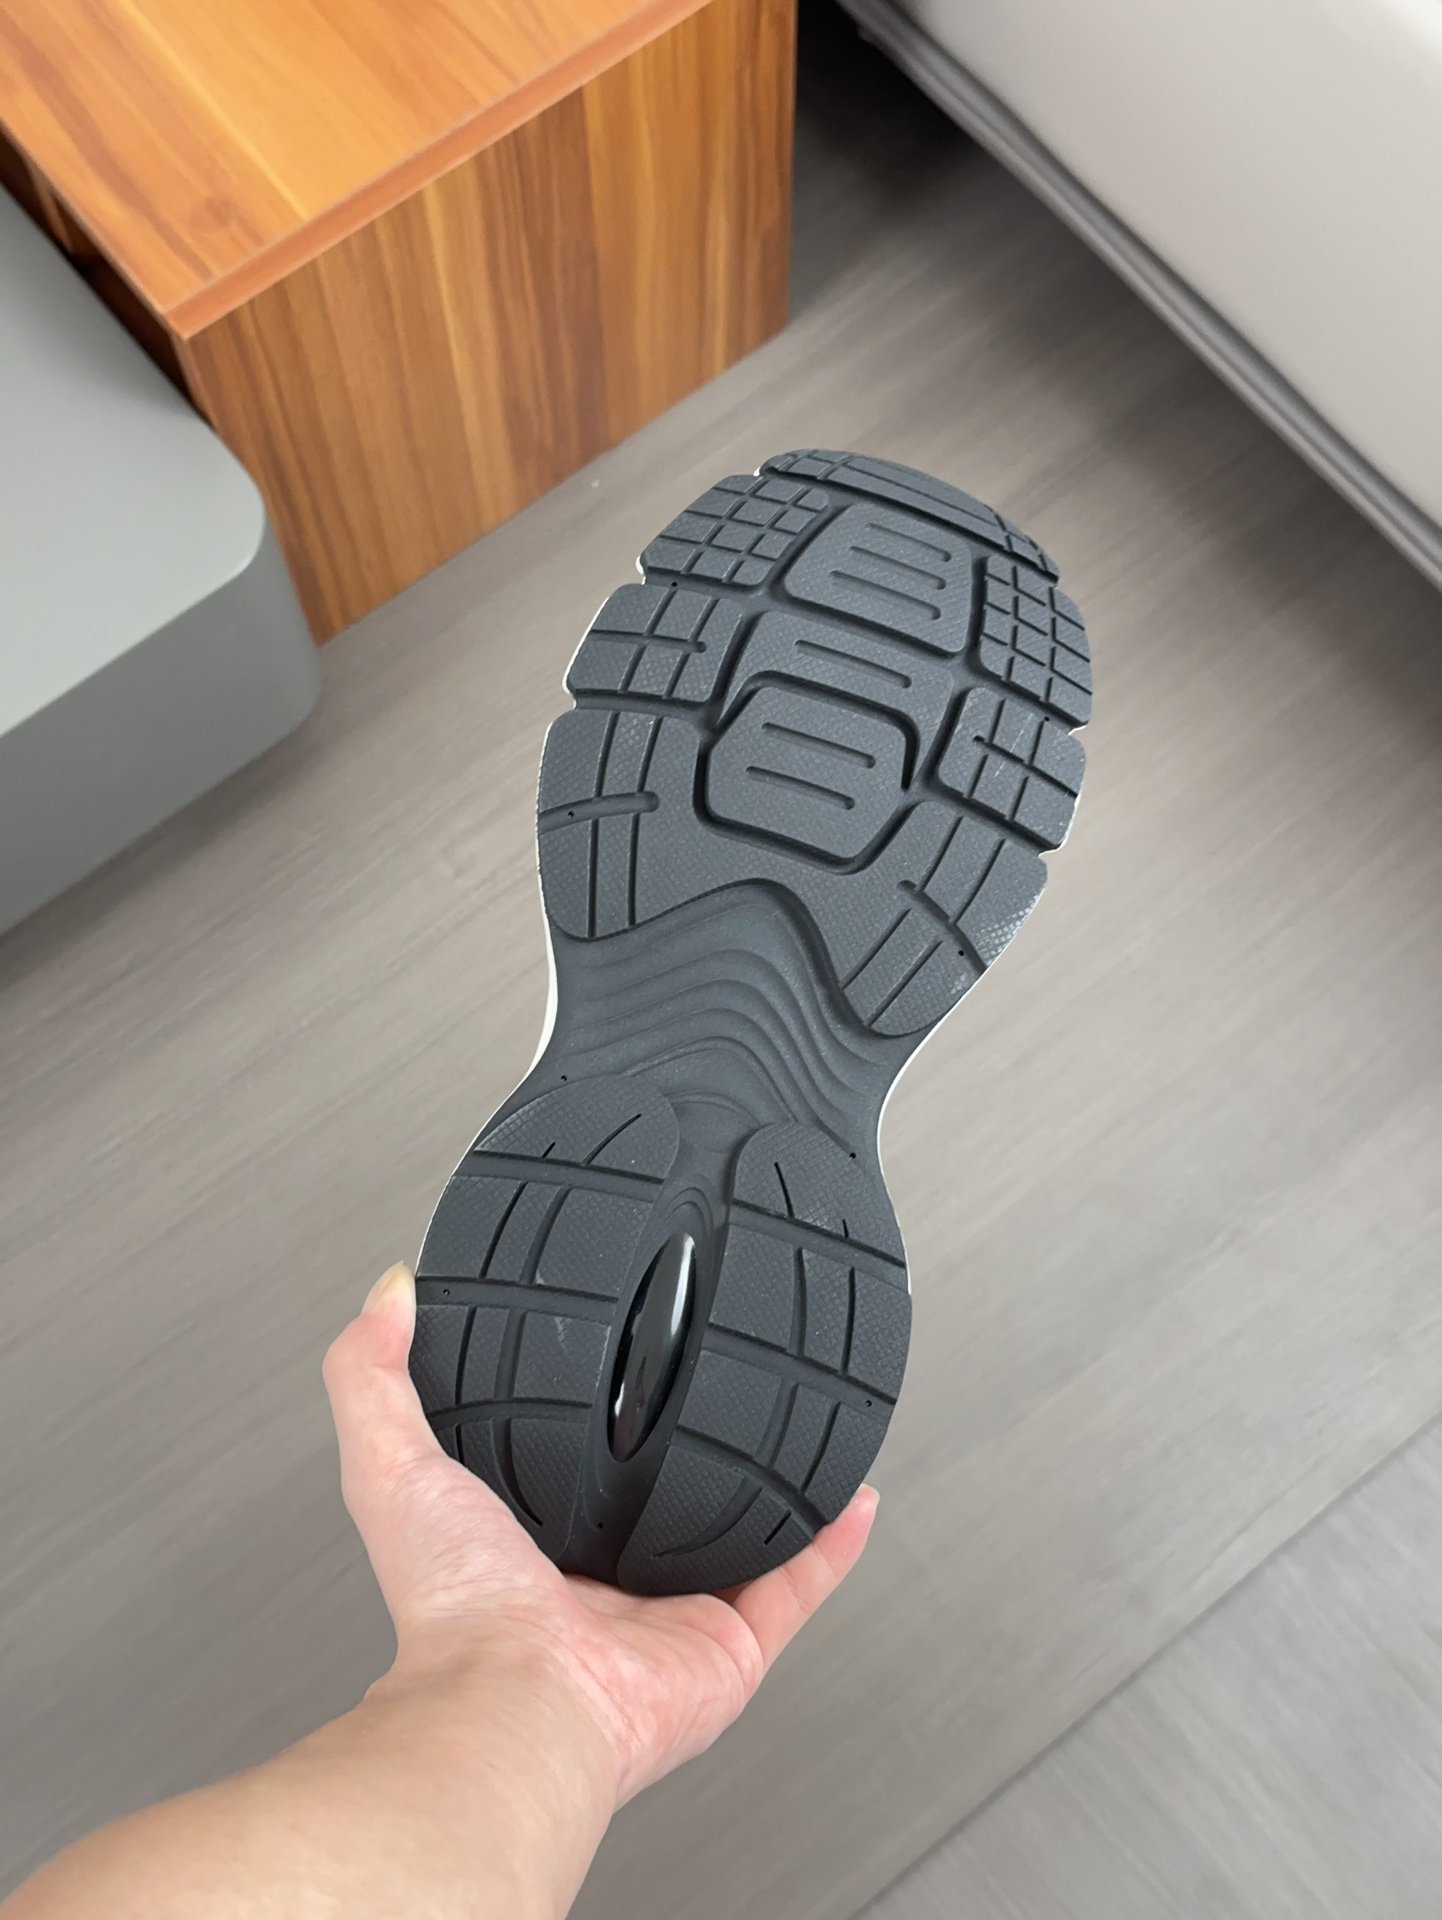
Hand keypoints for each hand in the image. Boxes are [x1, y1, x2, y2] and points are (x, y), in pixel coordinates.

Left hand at [323, 1264, 876, 1809]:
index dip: (596, 1419)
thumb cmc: (452, 1611)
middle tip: (725, 1392)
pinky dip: (832, 1541)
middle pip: (663, 1506)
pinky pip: (798, 1584)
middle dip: (694, 1456)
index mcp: (533, 1544)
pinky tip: (854, 1492)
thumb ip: (373, 1376)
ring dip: (775, 1493)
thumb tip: (385, 1293)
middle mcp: (606, 1582)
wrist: (516, 1700)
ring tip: (800, 1431)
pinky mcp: (730, 1642)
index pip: (572, 1468)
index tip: (621, 1362)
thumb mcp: (391, 1466)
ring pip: (741, 1544)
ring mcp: (672, 1614)